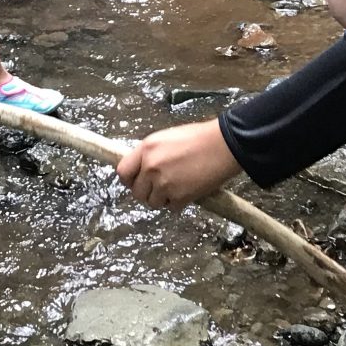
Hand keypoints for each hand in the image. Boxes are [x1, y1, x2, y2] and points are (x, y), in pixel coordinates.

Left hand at [116, 119, 239, 208]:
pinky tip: (188, 190)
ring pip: (153, 203)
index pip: (123, 172)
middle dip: (147, 192)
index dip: (130, 179)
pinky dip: (179, 203)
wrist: (223, 146)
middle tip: (160, 187)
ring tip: (176, 187)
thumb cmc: (198, 138)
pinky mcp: (180, 197)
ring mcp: (164, 183)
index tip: (137, 181)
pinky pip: (172, 207)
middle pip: (137, 192)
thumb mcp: (166, 138)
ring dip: (163, 199)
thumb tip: (142, 169)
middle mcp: (151, 167)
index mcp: (146, 149)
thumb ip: (151, 154)